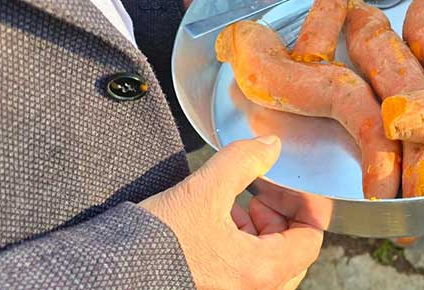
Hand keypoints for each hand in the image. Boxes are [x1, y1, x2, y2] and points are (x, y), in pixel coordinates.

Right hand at [139, 137, 323, 288]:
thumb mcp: (205, 190)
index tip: (291, 180)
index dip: (307, 202)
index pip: (312, 237)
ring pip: (272, 259)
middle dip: (283, 212)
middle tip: (264, 187)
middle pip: (294, 249)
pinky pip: (249, 267)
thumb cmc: (158, 241)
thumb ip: (244, 162)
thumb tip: (271, 147)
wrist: (111, 273)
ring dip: (264, 226)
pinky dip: (246, 241)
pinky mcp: (219, 287)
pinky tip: (224, 218)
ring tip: (241, 201)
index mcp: (262, 271)